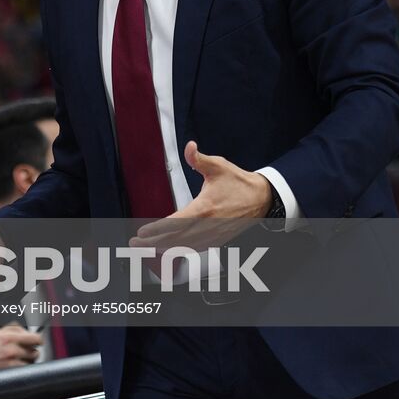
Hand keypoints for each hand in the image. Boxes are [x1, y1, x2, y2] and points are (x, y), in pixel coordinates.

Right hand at [0, 324, 41, 376]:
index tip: (37, 341)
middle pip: (35, 349)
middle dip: (32, 349)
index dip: (37, 339)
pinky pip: (26, 369)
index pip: (34, 337)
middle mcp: (11, 349)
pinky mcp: (11, 372)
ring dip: (28, 359)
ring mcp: (12, 362)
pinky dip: (23, 367)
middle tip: (26, 350)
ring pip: (32, 360)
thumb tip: (24, 330)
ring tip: (19, 358)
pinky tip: (15, 366)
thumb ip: (10, 329)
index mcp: (7, 337)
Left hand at [130, 141, 269, 251]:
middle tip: (135, 243)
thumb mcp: (218, 166)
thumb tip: (190, 147)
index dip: (157, 229)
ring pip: (185, 247)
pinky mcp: (218, 240)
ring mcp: (214, 235)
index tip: (142, 232)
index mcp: (205, 208)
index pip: (176, 222)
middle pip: (177, 238)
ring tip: (146, 248)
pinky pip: (196, 249)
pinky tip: (168, 251)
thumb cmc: (239, 183)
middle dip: (153, 242)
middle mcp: (209, 225)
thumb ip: (200, 159)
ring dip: (164, 249)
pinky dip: (180, 252)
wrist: (262, 198)